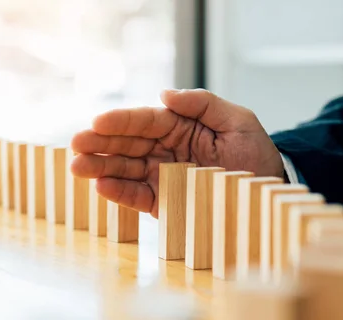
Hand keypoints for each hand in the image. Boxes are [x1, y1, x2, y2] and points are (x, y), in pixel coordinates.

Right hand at [70, 88, 283, 217]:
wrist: (267, 194)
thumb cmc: (255, 154)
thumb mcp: (238, 121)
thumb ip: (203, 104)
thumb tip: (164, 94)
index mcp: (179, 126)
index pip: (145, 121)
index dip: (121, 121)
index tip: (98, 121)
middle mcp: (165, 150)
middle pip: (127, 145)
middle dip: (100, 144)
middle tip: (75, 145)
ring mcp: (161, 176)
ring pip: (125, 170)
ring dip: (100, 168)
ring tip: (77, 167)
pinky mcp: (163, 202)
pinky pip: (138, 196)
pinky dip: (119, 193)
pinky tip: (101, 187)